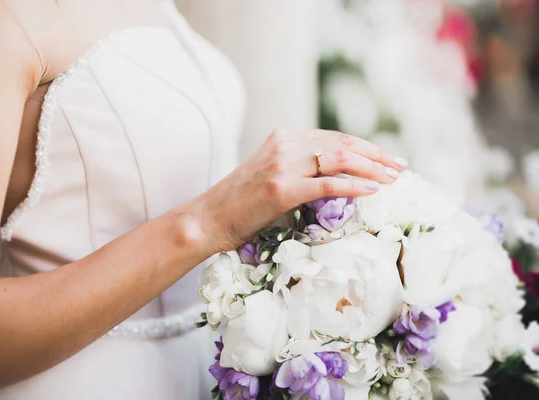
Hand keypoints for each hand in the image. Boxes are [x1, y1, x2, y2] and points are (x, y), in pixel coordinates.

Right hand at [200, 129, 407, 250]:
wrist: (208, 218)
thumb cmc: (240, 204)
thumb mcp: (270, 174)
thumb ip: (299, 167)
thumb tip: (337, 177)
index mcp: (283, 138)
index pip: (334, 137)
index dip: (365, 146)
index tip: (387, 158)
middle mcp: (285, 145)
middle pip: (342, 143)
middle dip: (376, 154)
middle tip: (401, 166)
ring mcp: (282, 165)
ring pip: (339, 159)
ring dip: (371, 168)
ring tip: (394, 178)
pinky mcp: (281, 189)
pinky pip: (326, 184)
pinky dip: (352, 185)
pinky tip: (372, 190)